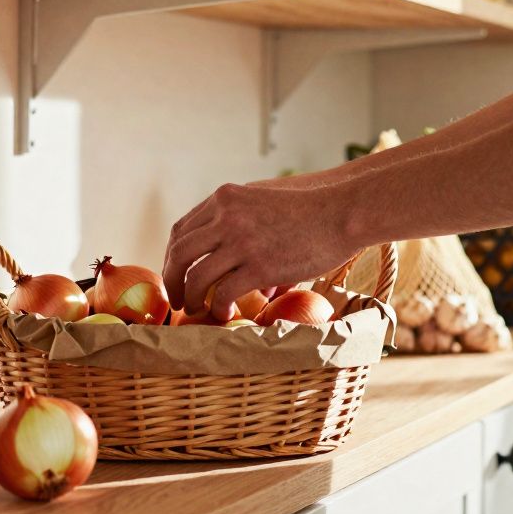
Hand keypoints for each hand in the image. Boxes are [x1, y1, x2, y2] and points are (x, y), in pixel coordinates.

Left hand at [162, 180, 357, 321]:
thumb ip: (239, 219)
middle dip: (171, 280)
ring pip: (196, 276)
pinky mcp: (260, 266)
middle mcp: (227, 217)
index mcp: (224, 199)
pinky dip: (218, 308)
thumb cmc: (308, 209)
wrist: (341, 212)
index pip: (182, 230)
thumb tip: (231, 254)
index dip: (173, 257)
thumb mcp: (263, 199)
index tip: (176, 274)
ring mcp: (242, 241)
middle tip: (176, 299)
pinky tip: (224, 314)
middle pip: (180, 253)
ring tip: (196, 309)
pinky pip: (223, 293)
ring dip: (190, 297)